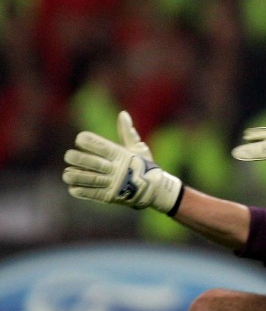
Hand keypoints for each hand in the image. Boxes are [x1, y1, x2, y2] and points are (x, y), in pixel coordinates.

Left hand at [63, 111, 183, 213]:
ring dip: (76, 176)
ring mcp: (113, 184)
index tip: (80, 138)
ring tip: (66, 173)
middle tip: (68, 155)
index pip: (105, 147)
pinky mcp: (109, 197)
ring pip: (90, 179)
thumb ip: (127, 132)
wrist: (153, 190)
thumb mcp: (138, 148)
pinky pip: (91, 194)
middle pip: (94, 164)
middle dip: (79, 159)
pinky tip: (72, 187)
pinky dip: (80, 190)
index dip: (91, 142)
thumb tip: (122, 114)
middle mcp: (117, 170)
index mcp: (123, 156)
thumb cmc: (142, 165)